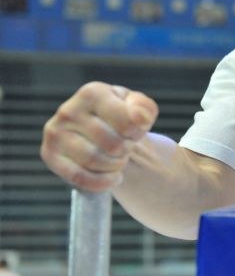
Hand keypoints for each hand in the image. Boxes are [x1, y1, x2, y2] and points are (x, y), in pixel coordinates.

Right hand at [41, 82, 158, 191]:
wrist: (98, 130)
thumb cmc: (121, 117)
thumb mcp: (137, 107)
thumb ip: (144, 109)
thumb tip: (140, 118)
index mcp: (92, 93)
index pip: (127, 123)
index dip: (137, 133)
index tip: (135, 132)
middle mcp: (68, 110)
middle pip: (112, 145)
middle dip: (126, 151)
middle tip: (126, 148)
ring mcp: (55, 133)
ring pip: (94, 161)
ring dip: (115, 166)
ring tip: (118, 160)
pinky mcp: (49, 155)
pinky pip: (79, 177)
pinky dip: (102, 182)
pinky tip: (112, 178)